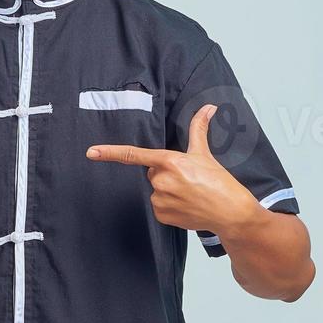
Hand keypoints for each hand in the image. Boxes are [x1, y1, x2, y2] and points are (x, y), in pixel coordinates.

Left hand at [85, 103, 255, 233]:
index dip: (110, 153)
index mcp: (169, 161)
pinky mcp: (163, 215)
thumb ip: (199, 128)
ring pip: (155, 190)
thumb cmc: (220, 183)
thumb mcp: (205, 153)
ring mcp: (161, 200)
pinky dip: (170, 206)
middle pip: (152, 173)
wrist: (230, 212)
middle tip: (187, 179)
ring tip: (189, 193)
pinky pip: (158, 207)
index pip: (134, 155)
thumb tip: (208, 107)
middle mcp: (162, 180)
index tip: (92, 152)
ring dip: (168, 190)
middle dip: (165, 173)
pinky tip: (186, 205)